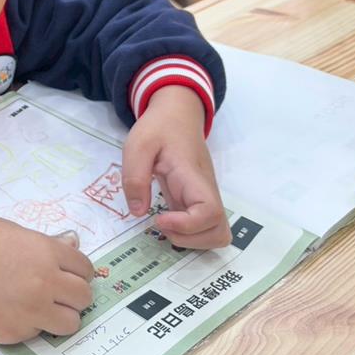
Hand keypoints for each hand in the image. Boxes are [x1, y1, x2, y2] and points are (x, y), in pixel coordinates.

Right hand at [0, 215, 94, 343]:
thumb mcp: (13, 231)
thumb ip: (46, 244)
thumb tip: (72, 243)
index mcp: (46, 253)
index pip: (85, 268)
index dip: (77, 270)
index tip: (67, 272)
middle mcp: (45, 284)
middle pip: (84, 297)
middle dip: (73, 293)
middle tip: (57, 290)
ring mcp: (31, 311)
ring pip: (71, 323)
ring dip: (61, 314)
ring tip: (42, 305)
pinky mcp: (14, 333)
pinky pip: (39, 332)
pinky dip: (32, 324)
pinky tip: (13, 309)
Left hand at [122, 85, 230, 248]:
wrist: (177, 114)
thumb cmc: (158, 127)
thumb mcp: (138, 145)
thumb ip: (135, 177)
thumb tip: (139, 212)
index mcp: (193, 177)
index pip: (210, 212)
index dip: (187, 225)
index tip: (158, 218)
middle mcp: (206, 191)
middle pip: (219, 231)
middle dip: (190, 240)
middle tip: (161, 223)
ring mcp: (204, 197)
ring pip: (217, 233)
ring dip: (191, 240)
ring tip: (164, 223)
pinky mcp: (197, 200)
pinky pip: (205, 227)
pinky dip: (190, 234)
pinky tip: (167, 220)